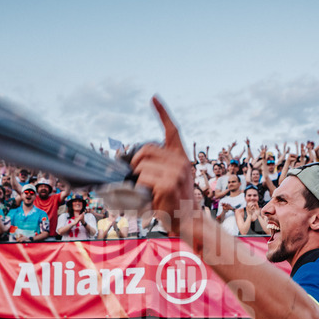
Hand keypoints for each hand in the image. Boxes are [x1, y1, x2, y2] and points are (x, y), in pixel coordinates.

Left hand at [130, 98, 193, 232]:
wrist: (188, 220)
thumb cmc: (174, 202)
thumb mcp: (169, 179)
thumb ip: (157, 167)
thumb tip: (130, 165)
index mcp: (181, 157)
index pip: (172, 130)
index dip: (162, 112)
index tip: (154, 98)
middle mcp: (181, 161)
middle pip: (145, 150)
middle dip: (136, 163)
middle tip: (139, 179)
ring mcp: (176, 172)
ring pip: (141, 166)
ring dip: (138, 180)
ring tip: (149, 192)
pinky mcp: (169, 184)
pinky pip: (142, 179)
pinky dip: (140, 190)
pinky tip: (152, 197)